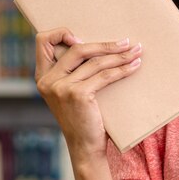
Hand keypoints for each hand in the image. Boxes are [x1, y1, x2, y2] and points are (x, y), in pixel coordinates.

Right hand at [35, 28, 141, 162]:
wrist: (85, 146)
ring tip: (136, 52)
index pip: (42, 41)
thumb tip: (97, 47)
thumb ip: (71, 73)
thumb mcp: (69, 93)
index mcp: (42, 76)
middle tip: (128, 42)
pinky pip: (105, 75)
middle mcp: (48, 80)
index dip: (61, 33)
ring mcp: (61, 87)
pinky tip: (134, 66)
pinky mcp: (78, 94)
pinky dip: (123, 69)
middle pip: (77, 48)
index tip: (84, 37)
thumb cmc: (82, 117)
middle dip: (105, 44)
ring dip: (120, 55)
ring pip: (95, 61)